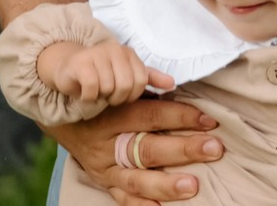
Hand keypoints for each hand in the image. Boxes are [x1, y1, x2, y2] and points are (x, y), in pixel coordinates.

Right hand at [37, 38, 173, 107]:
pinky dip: (88, 97)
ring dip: (101, 97)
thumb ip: (148, 77)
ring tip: (95, 91)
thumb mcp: (124, 73)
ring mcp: (97, 54)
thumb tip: (172, 84)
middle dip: (115, 98)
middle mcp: (114, 50)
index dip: (131, 95)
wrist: (67, 66)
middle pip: (126, 86)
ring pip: (109, 88)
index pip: (141, 81)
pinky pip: (92, 88)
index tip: (120, 95)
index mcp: (128, 53)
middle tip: (105, 95)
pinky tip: (84, 92)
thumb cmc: (99, 73)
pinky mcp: (80, 63)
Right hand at [53, 96, 224, 202]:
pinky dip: (141, 204)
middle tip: (213, 148)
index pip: (151, 114)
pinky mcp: (102, 182)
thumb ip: (146, 86)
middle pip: (148, 148)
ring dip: (166, 184)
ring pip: (136, 179)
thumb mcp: (119, 86)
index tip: (209, 120)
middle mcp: (108, 143)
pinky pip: (122, 198)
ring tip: (193, 186)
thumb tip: (174, 83)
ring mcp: (105, 167)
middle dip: (183, 149)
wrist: (64, 116)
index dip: (181, 116)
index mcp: (114, 113)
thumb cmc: (102, 97)